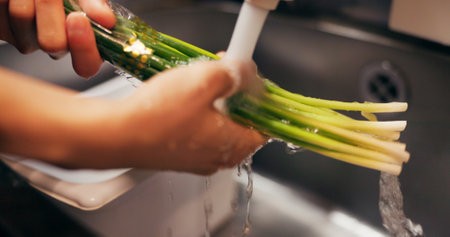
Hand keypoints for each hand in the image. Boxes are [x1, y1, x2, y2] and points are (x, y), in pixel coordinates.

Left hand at [0, 0, 114, 76]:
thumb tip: (107, 20)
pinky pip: (2, 16)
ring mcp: (28, 40)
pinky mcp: (3, 30)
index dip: (84, 49)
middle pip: (53, 44)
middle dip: (50, 8)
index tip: (78, 20)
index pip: (87, 66)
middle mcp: (57, 46)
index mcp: (84, 42)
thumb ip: (95, 6)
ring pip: (24, 19)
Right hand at [66, 60, 264, 174]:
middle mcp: (219, 158)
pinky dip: (196, 113)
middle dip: (234, 95)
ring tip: (197, 84)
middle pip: (241, 122)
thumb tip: (247, 71)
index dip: (259, 97)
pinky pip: (198, 131)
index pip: (266, 123)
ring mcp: (198, 160)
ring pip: (218, 125)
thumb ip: (234, 73)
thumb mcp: (204, 81)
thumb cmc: (157, 116)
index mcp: (235, 145)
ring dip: (213, 102)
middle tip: (221, 75)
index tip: (249, 80)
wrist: (114, 135)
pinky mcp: (179, 155)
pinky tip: (180, 99)